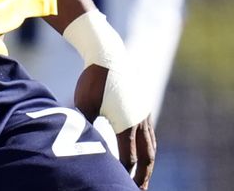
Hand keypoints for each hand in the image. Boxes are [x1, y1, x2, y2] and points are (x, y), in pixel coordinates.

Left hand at [75, 64, 155, 188]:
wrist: (108, 56)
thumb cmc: (93, 81)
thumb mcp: (84, 106)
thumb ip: (87, 128)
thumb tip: (82, 147)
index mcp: (125, 124)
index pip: (129, 159)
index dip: (124, 175)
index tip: (118, 184)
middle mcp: (139, 122)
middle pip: (147, 158)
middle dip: (143, 177)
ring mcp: (144, 114)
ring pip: (151, 147)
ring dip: (148, 164)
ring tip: (142, 178)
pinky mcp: (143, 108)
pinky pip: (149, 134)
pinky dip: (147, 148)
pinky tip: (141, 154)